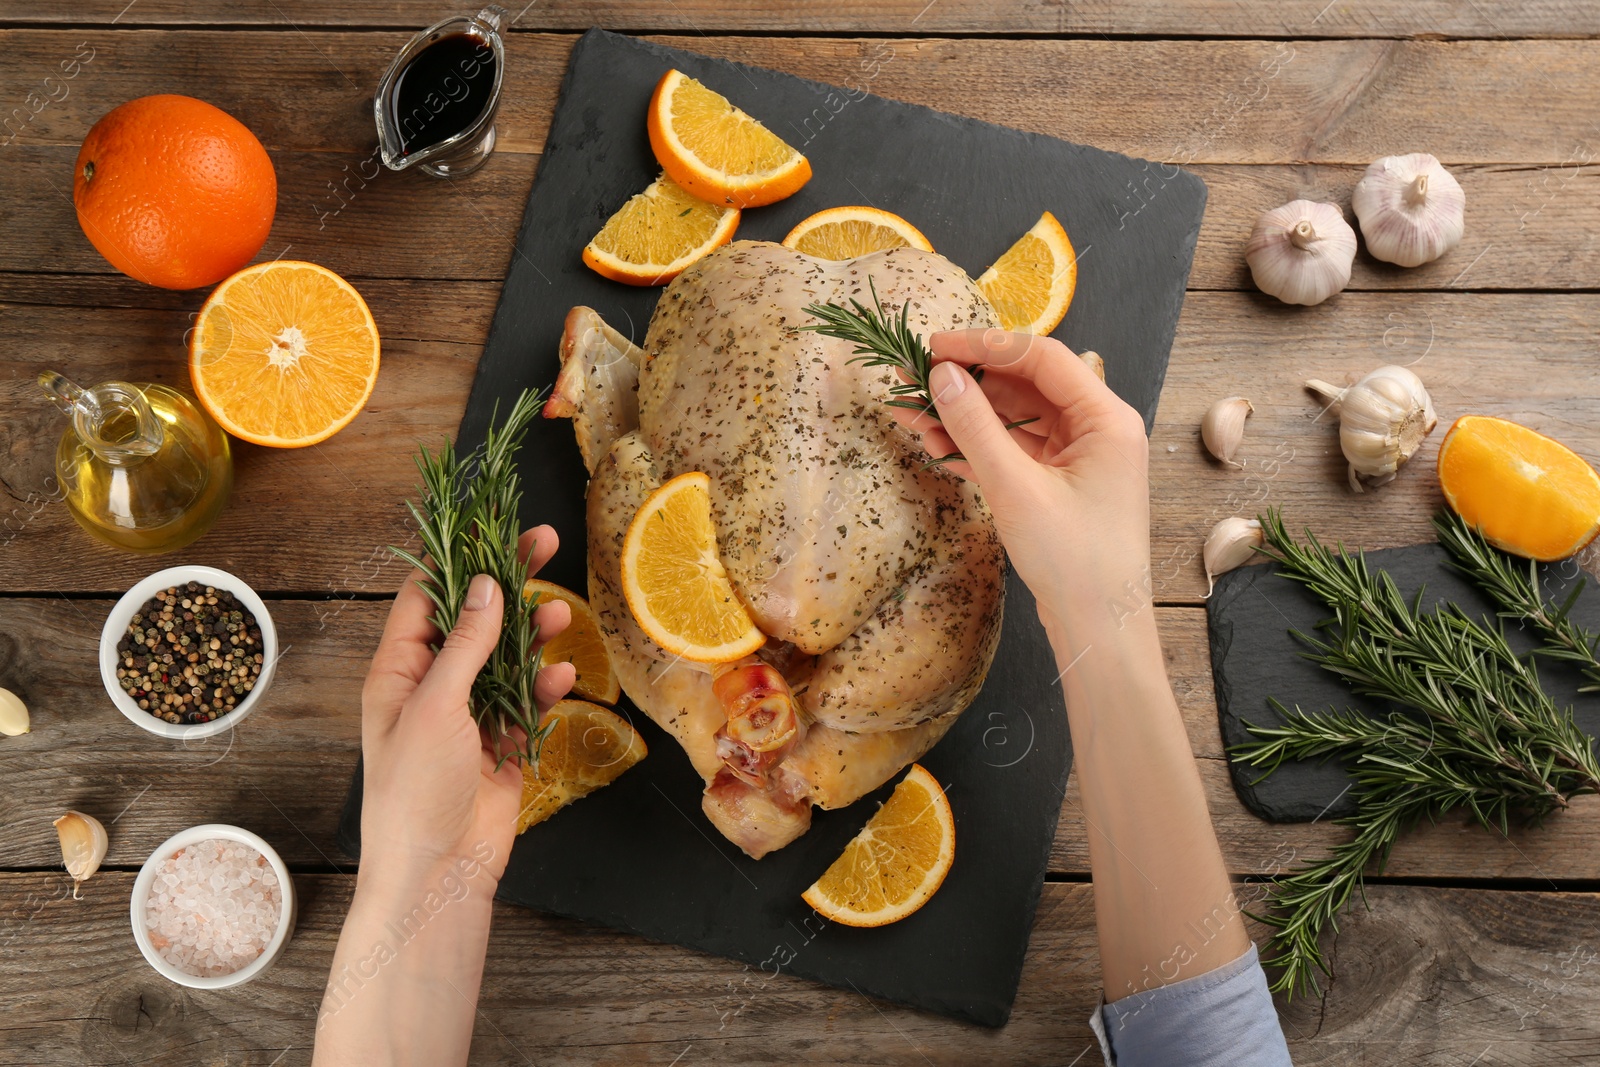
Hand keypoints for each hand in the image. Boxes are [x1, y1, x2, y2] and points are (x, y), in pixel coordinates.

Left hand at [359, 526, 577, 888]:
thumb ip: (466, 644)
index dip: (459, 560)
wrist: (438, 872)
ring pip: (506, 658)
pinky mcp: (501, 743)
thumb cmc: (415, 791)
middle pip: (473, 619)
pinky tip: (562, 679)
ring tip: (562, 616)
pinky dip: (545, 688)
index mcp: (398, 672)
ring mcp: (469, 715)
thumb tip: (487, 585)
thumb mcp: (436, 706)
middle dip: (508, 585)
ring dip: (533, 637)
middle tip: (546, 544)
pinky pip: (527, 701)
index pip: (424, 597)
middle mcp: (432, 687)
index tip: (493, 527)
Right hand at [896, 329, 1152, 638]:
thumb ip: (975, 427)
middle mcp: (1097, 429)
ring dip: (964, 416)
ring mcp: (1078, 458)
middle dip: (967, 382)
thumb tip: (941, 376)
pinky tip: (934, 444)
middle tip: (911, 377)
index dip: (984, 345)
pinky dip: (976, 446)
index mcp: (1106, 419)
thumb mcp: (1016, 488)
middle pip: (1024, 385)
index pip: (1040, 357)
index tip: (932, 348)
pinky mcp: (1059, 485)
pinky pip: (1014, 450)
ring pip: (1013, 419)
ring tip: (910, 415)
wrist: (1098, 630)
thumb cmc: (1074, 561)